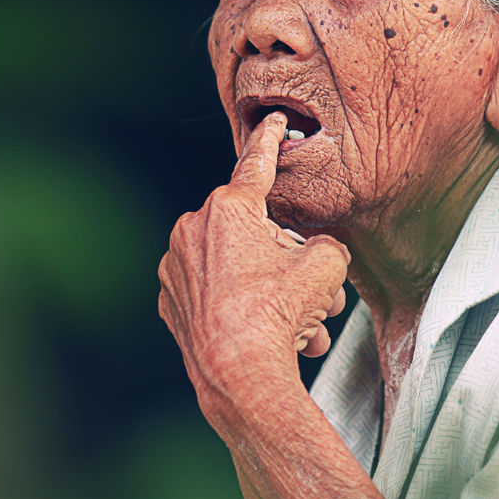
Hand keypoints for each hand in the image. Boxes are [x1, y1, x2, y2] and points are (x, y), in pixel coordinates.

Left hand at [158, 112, 349, 440]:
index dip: (271, 140)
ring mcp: (177, 270)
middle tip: (318, 293)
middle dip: (290, 261)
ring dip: (274, 293)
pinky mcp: (172, 305)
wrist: (240, 376)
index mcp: (228, 208)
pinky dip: (243, 310)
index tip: (273, 123)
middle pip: (255, 233)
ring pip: (238, 269)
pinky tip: (271, 337)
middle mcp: (194, 231)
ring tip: (304, 328)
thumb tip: (317, 254)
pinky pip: (216, 297)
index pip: (257, 164)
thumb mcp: (326, 265)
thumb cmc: (279, 313)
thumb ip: (325, 244)